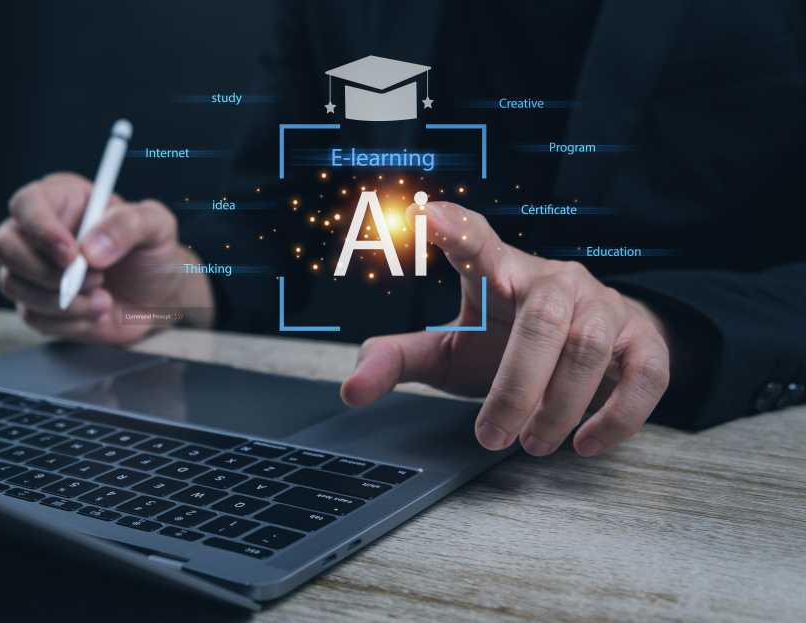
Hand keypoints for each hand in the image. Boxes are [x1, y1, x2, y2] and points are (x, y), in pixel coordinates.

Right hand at [0, 172, 213, 344]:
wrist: (159, 297)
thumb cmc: (154, 252)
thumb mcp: (156, 226)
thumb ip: (128, 225)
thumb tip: (90, 249)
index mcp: (61, 200)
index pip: (27, 204)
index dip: (41, 229)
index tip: (71, 254)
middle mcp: (37, 233)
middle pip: (5, 246)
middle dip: (46, 271)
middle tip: (93, 279)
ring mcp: (32, 270)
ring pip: (15, 285)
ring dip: (64, 301)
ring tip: (104, 298)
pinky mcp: (37, 304)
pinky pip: (34, 316)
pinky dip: (69, 321)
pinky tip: (98, 312)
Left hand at [340, 201, 671, 456]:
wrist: (589, 345)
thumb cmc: (507, 342)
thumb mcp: (449, 349)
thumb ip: (398, 360)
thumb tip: (351, 390)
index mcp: (498, 272)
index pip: (476, 240)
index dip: (455, 227)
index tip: (428, 214)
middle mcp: (553, 281)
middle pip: (539, 321)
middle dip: (514, 387)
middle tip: (491, 437)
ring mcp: (601, 305)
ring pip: (587, 348)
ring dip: (558, 406)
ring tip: (531, 444)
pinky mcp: (640, 338)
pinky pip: (643, 373)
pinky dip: (617, 415)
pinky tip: (587, 442)